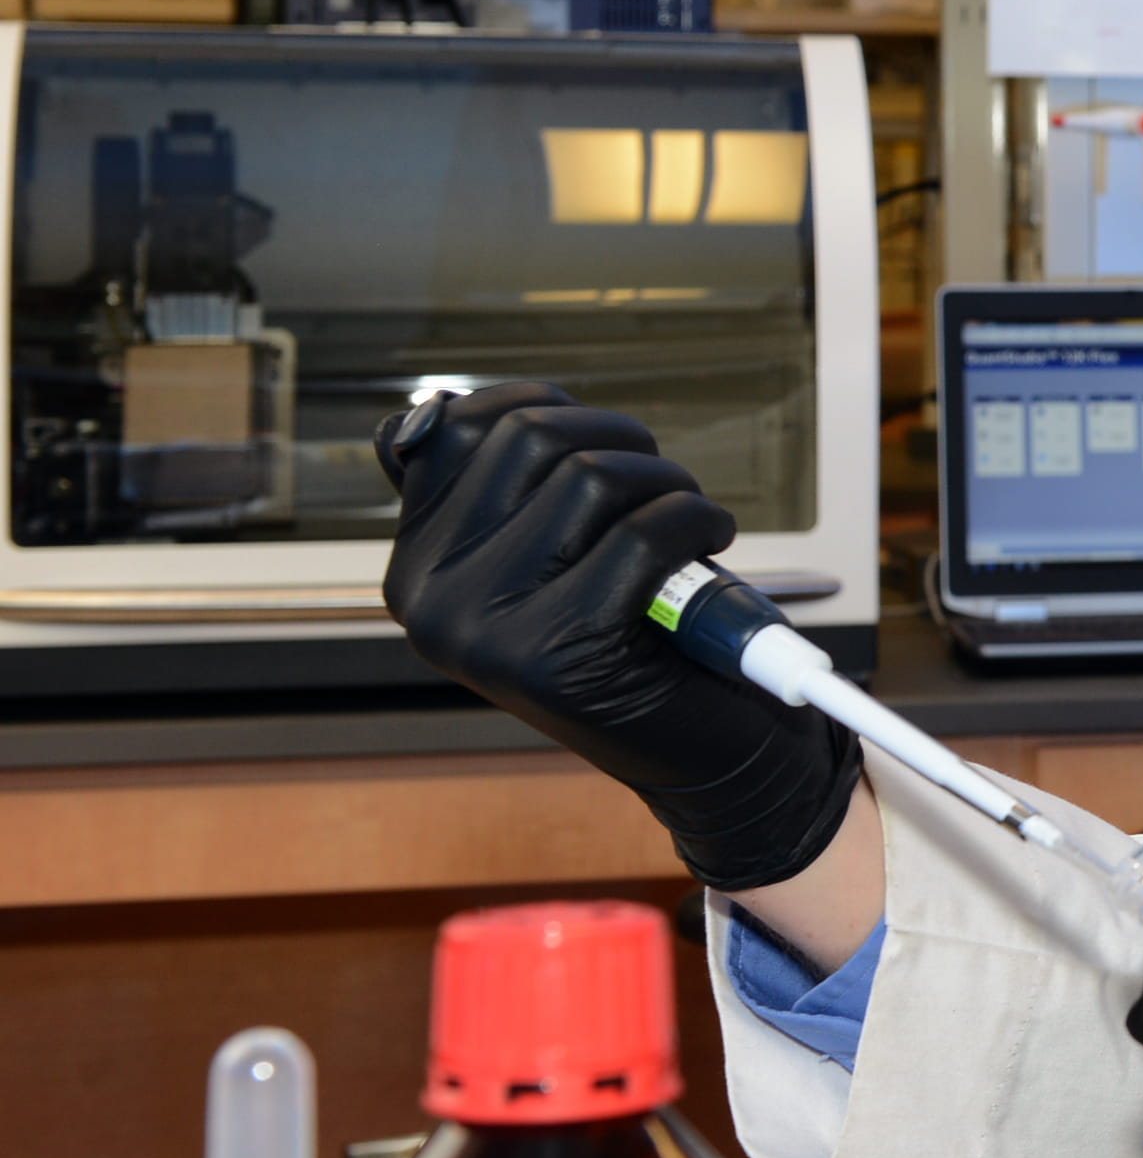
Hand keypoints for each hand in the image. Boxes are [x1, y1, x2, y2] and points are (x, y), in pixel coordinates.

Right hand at [380, 382, 858, 892]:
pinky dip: (697, 523)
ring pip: (592, 478)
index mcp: (419, 564)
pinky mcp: (560, 654)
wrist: (706, 751)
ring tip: (686, 523)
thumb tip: (437, 409)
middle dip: (622, 441)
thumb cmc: (638, 631)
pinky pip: (644, 534)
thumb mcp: (547, 553)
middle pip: (531, 437)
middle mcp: (431, 598)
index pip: (456, 427)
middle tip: (661, 486)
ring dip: (668, 483)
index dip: (546, 406)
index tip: (598, 442)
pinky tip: (707, 550)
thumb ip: (495, 488)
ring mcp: (487, 632)